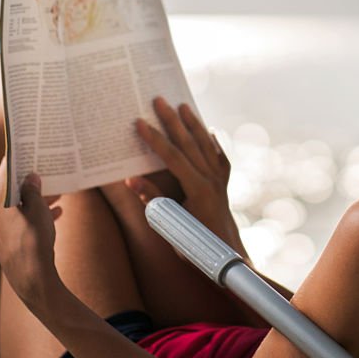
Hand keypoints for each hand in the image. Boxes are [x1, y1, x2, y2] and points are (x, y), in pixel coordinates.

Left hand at [0, 157, 63, 305]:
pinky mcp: (7, 240)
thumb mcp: (38, 209)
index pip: (4, 170)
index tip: (29, 146)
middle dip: (30, 178)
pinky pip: (21, 219)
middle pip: (11, 187)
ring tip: (57, 189)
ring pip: (18, 204)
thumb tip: (30, 176)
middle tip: (46, 167)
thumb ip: (33, 190)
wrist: (31, 279)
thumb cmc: (34, 241)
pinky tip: (56, 211)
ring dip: (36, 196)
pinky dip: (35, 212)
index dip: (18, 157)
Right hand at [127, 98, 240, 250]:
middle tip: (159, 100)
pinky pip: (219, 157)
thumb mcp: (169, 226)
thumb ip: (153, 201)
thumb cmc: (195, 246)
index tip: (140, 122)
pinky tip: (209, 132)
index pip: (172, 156)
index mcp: (197, 188)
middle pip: (189, 143)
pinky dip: (213, 143)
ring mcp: (220, 181)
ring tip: (183, 106)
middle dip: (172, 120)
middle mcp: (211, 179)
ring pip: (205, 145)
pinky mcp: (224, 185)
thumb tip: (131, 180)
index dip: (155, 138)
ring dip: (193, 124)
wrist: (227, 257)